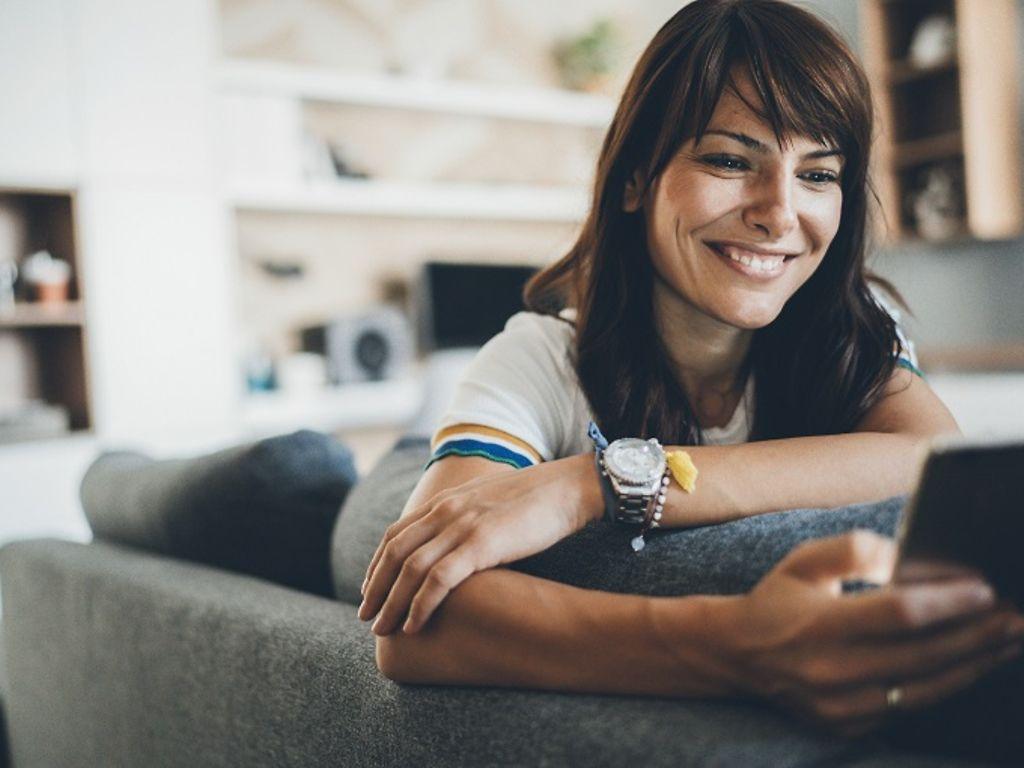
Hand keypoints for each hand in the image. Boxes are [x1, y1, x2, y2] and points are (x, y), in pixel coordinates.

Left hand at [358, 453, 600, 634]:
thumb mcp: (488, 504)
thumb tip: (457, 548)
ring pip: (411, 569)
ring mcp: (462, 526)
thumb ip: (465, 520)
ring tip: (383, 629)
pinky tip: (414, 625)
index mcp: (446, 501)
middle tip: (366, 618)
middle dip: (375, 588)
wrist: (566, 488)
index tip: (369, 590)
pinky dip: (421, 604)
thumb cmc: (535, 501)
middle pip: (395, 553)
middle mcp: (446, 511)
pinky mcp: (481, 543)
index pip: (396, 534)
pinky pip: (439, 579)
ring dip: (392, 602)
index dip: (377, 564)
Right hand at [720, 530, 1023, 737]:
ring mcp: (842, 705)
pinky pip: (908, 708)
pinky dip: (943, 685)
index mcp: (821, 625)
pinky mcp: (848, 725)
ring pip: (926, 689)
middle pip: (925, 655)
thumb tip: (910, 559)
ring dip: (974, 666)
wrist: (736, 653)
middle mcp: (833, 671)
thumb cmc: (777, 599)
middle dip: (978, 636)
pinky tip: (967, 666)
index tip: (985, 589)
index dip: (948, 602)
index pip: (900, 614)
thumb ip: (857, 550)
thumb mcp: (805, 560)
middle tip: (1016, 619)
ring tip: (1006, 644)